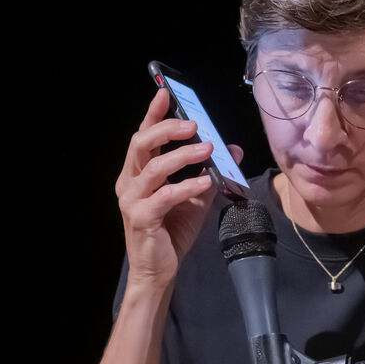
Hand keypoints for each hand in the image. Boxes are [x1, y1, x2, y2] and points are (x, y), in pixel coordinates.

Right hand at [116, 87, 242, 287]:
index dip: (153, 114)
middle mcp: (130, 183)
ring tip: (207, 149)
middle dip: (167, 129)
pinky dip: (187, 186)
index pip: (143, 137)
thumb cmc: (172, 232)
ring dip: (182, 156)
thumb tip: (234, 151)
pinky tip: (206, 182)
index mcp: (138, 174)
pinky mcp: (142, 219)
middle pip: (141, 145)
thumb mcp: (196, 198)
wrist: (159, 271)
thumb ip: (210, 172)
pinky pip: (165, 197)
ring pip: (153, 169)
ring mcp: (132, 201)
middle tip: (193, 124)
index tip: (165, 92)